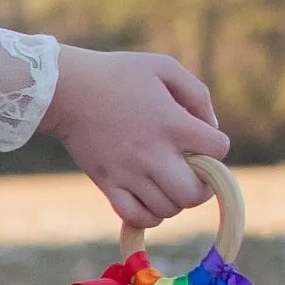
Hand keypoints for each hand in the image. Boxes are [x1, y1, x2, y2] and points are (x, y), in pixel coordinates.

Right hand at [45, 44, 228, 233]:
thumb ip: (197, 93)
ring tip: (168, 185)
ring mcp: (128, 172)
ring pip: (168, 208)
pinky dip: (150, 215)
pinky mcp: (107, 184)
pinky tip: (150, 200)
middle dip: (202, 187)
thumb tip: (211, 126)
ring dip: (175, 200)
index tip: (203, 140)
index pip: (218, 148)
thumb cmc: (117, 74)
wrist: (66, 90)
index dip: (217, 146)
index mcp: (172, 123)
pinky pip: (136, 217)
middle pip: (193, 193)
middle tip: (193, 175)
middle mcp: (153, 153)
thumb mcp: (164, 68)